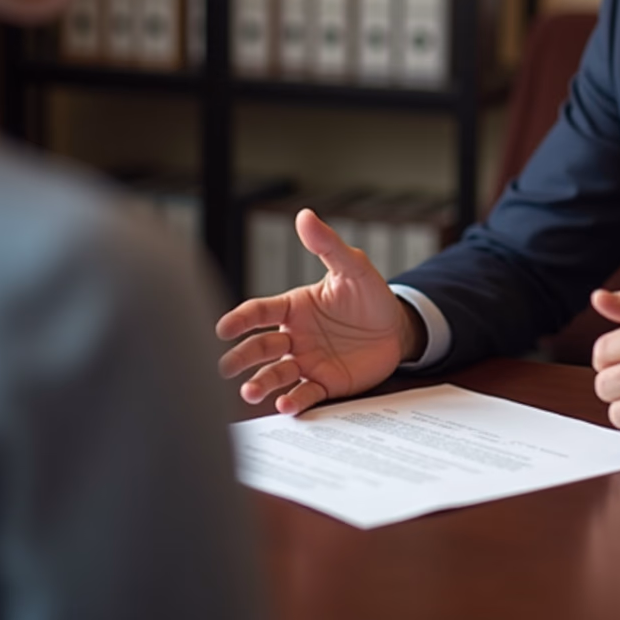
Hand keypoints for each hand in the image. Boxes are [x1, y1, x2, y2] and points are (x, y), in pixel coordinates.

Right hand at [216, 208, 425, 414]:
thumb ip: (327, 245)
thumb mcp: (352, 266)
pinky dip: (294, 400)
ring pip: (276, 374)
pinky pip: (306, 394)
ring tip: (251, 391)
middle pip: (259, 347)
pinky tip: (286, 404)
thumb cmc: (369, 294)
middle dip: (241, 357)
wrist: (396, 327)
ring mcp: (307, 362)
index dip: (240, 319)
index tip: (223, 328)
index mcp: (293, 307)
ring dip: (261, 383)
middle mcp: (294, 336)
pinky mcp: (325, 384)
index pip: (260, 311)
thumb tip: (305, 215)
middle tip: (224, 368)